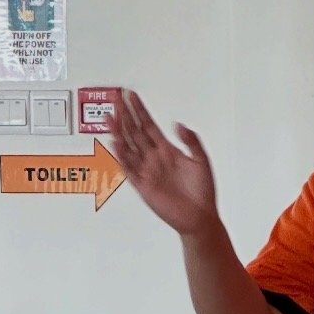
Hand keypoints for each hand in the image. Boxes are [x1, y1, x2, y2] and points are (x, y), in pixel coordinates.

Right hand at [111, 90, 219, 236]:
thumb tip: (178, 124)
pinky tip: (115, 143)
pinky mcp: (143, 186)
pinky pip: (129, 169)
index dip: (140, 110)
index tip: (131, 96)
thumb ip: (191, 141)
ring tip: (110, 117)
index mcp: (168, 151)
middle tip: (116, 99)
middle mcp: (155, 159)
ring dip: (119, 132)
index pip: (149, 125)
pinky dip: (122, 156)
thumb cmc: (203, 192)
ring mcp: (148, 172)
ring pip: (129, 148)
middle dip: (126, 116)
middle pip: (135, 133)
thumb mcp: (202, 161)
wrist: (200, 218)